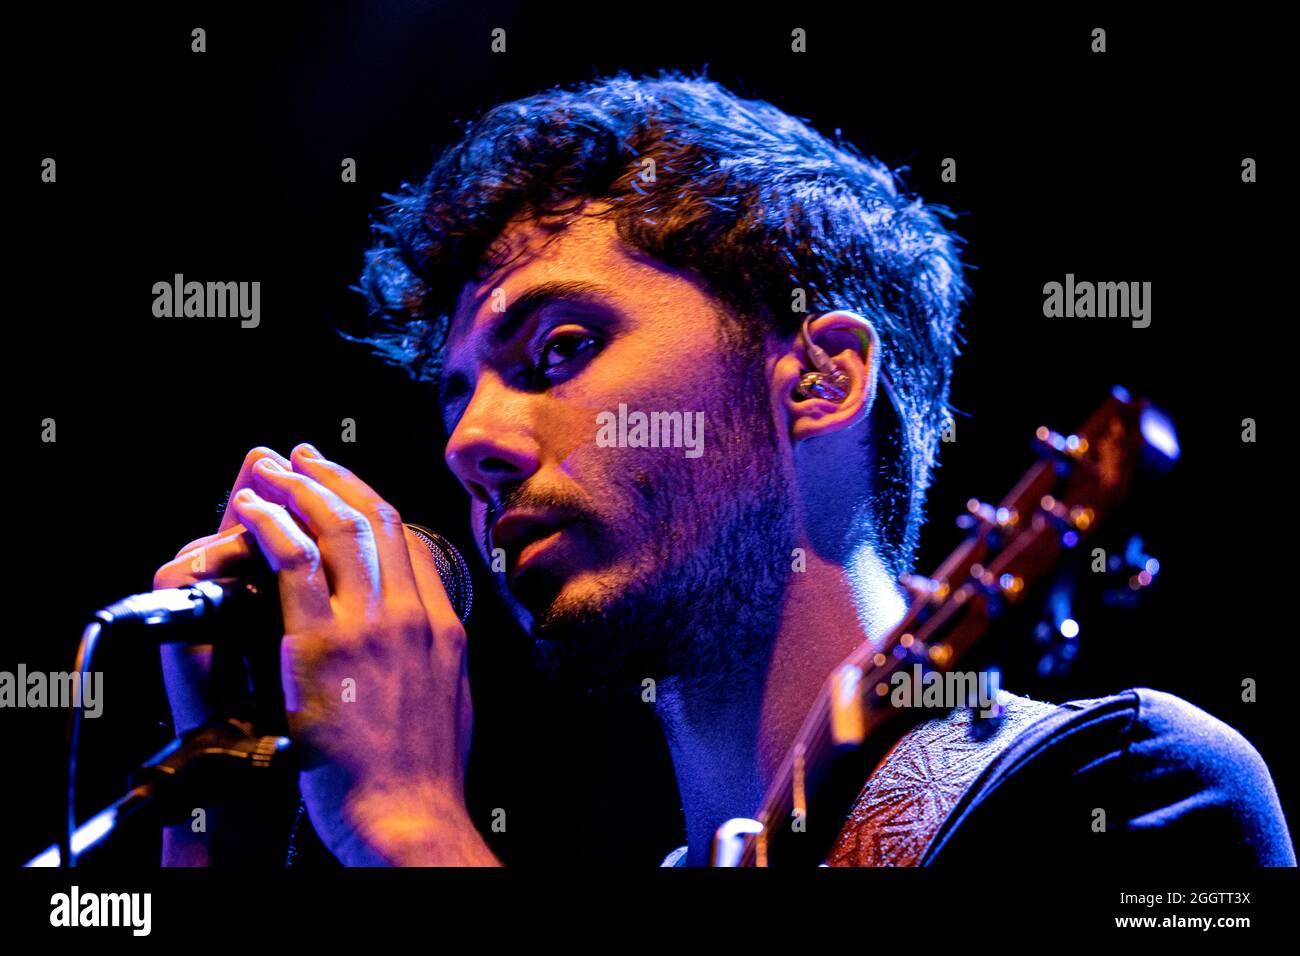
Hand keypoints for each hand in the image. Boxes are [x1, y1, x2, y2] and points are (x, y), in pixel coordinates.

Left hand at [155, 443, 495, 864]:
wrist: (410, 815)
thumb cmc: (425, 773)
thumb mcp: (452, 699)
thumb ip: (437, 652)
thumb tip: (429, 626)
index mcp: (443, 626)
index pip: (408, 542)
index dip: (369, 502)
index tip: (345, 487)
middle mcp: (413, 614)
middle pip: (374, 519)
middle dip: (333, 477)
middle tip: (303, 456)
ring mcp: (371, 625)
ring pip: (335, 527)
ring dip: (298, 488)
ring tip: (271, 469)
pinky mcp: (324, 645)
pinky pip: (294, 561)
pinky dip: (272, 524)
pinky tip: (253, 509)